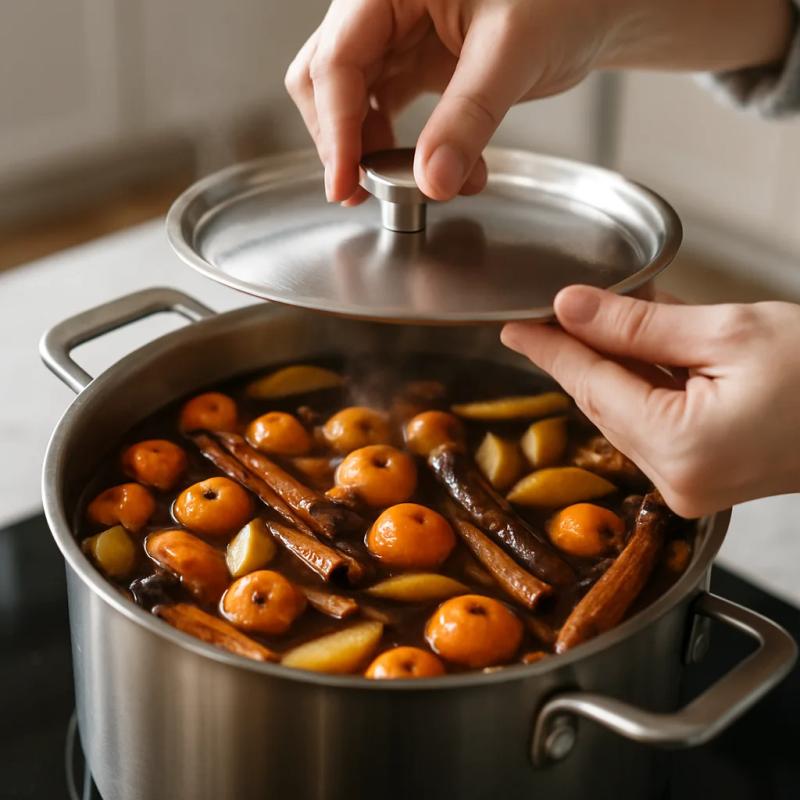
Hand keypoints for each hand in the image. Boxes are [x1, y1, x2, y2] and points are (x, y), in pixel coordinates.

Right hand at [285, 0, 791, 203]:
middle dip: (341, 140)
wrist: (597, 3)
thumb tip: (431, 180)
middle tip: (362, 191)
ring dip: (372, 151)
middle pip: (326, 81)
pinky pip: (385, 112)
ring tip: (411, 187)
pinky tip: (433, 172)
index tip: (345, 182)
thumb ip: (468, 118)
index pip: (337, 61)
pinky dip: (400, 149)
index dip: (335, 128)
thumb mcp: (512, 52)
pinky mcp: (415, 64)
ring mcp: (397, 37)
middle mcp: (383, 7)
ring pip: (351, 101)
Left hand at [501, 286, 799, 516]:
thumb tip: (573, 307)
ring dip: (612, 370)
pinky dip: (640, 391)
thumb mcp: (728, 332)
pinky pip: (650, 430)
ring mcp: (688, 489)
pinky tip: (640, 357)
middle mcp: (676, 482)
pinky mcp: (701, 482)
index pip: (589, 386)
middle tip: (554, 314)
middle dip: (580, 354)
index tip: (514, 327)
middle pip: (602, 403)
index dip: (549, 350)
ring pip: (623, 416)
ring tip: (602, 324)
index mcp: (680, 448)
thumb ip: (638, 326)